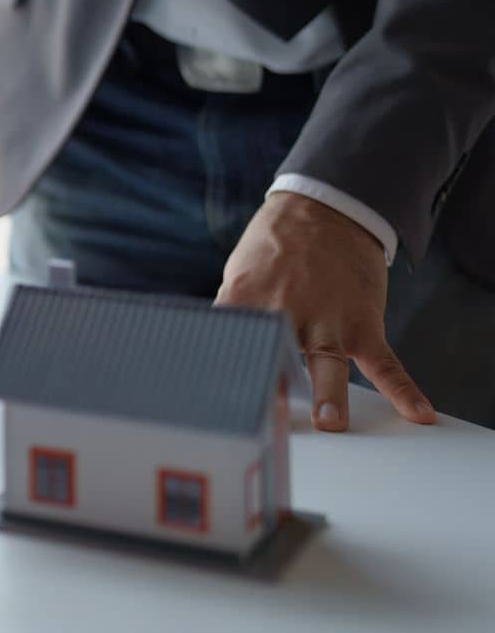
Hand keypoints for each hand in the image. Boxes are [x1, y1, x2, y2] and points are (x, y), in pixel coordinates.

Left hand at [216, 191, 434, 430]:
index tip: (215, 401)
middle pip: (275, 353)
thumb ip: (233, 315)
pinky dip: (403, 388)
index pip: (227, 342)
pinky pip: (384, 361)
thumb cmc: (274, 246)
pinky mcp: (362, 322)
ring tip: (330, 423)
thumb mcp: (239, 273)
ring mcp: (326, 318)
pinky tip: (417, 412)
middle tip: (266, 416)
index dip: (220, 371)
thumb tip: (223, 356)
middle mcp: (284, 310)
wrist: (324, 210)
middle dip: (272, 383)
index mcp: (245, 299)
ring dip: (329, 393)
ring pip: (327, 361)